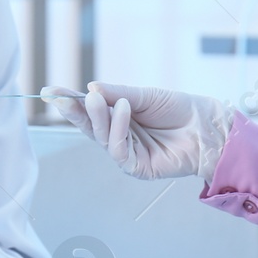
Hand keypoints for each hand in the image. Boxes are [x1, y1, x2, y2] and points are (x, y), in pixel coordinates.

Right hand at [42, 82, 233, 180]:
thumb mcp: (144, 95)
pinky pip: (118, 149)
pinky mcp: (137, 168)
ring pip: (101, 138)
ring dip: (97, 117)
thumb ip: (117, 94)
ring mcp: (127, 153)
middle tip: (60, 97)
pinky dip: (117, 128)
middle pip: (89, 127)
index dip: (69, 102)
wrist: (207, 125)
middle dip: (73, 112)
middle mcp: (119, 137)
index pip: (89, 111)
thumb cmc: (179, 109)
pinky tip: (123, 109)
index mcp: (118, 119)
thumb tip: (89, 89)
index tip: (50, 91)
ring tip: (96, 98)